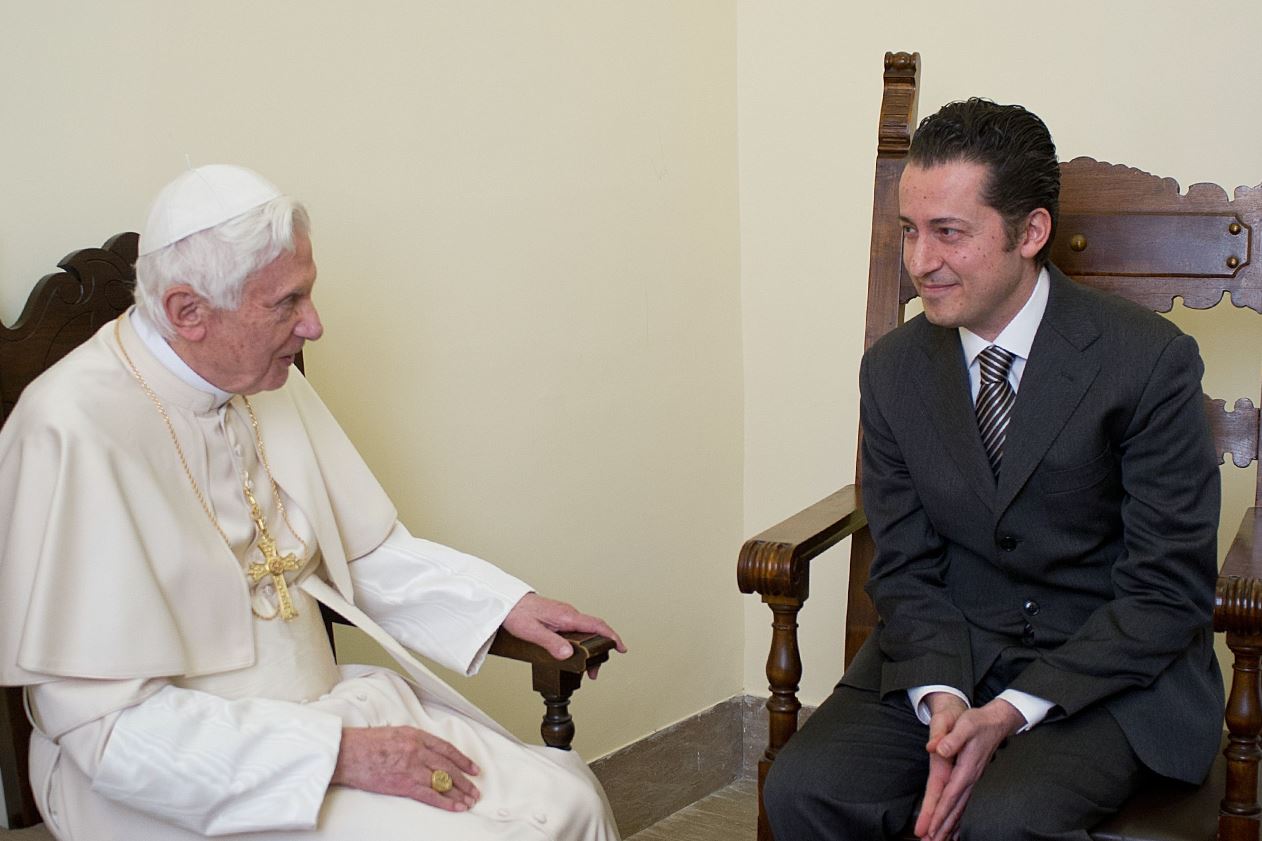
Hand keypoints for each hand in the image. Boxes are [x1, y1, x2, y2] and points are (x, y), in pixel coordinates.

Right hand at [332, 726, 479, 811]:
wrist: (348, 753)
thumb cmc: (366, 744)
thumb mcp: (395, 732)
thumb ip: (414, 740)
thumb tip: (427, 751)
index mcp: (417, 736)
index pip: (447, 749)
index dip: (463, 760)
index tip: (473, 768)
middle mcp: (418, 751)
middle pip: (449, 767)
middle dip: (465, 779)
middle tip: (475, 788)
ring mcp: (412, 768)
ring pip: (443, 781)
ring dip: (459, 792)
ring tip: (469, 800)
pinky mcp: (404, 784)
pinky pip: (430, 795)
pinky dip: (445, 802)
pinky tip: (455, 806)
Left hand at [502, 593, 626, 677]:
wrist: (506, 601)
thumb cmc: (516, 613)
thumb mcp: (532, 631)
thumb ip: (551, 643)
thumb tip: (568, 654)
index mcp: (566, 616)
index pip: (596, 625)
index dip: (612, 637)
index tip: (621, 648)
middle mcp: (568, 614)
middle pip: (593, 631)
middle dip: (600, 650)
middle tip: (594, 672)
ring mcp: (564, 615)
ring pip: (585, 631)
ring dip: (589, 648)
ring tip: (584, 667)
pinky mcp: (558, 618)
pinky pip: (576, 629)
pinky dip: (581, 642)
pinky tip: (574, 653)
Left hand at [915, 696, 1024, 840]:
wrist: (996, 721)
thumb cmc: (977, 722)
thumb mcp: (964, 724)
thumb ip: (951, 738)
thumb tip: (937, 749)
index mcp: (966, 768)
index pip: (950, 795)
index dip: (940, 813)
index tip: (931, 829)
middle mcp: (971, 778)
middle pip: (956, 808)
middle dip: (943, 827)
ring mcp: (973, 780)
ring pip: (961, 809)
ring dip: (951, 826)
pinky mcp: (972, 779)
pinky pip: (965, 803)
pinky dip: (959, 818)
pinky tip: (956, 829)